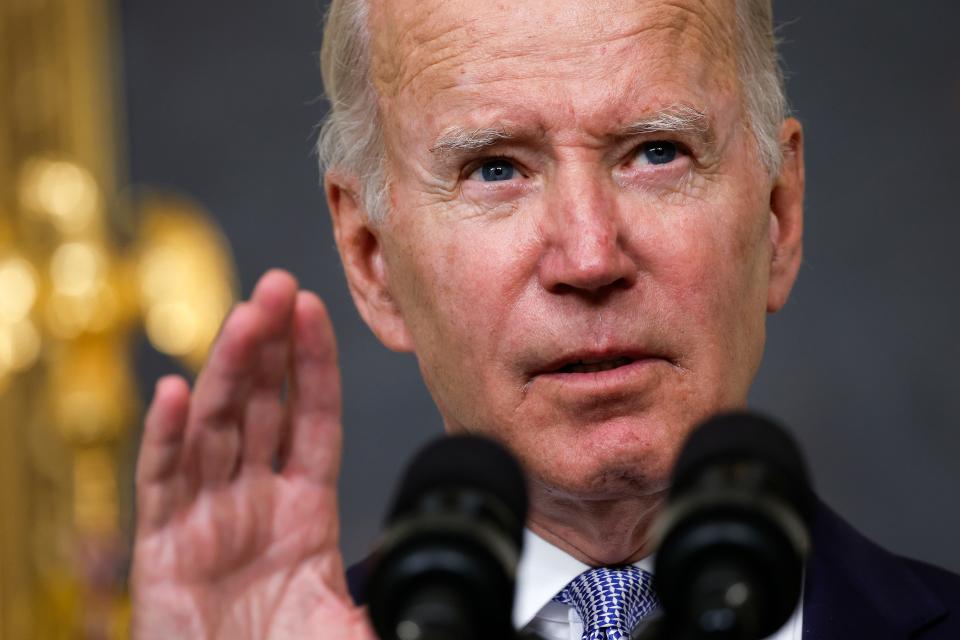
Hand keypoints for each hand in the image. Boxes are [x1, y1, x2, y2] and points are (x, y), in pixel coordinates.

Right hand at [131, 270, 375, 639]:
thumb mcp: (352, 625)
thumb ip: (391, 587)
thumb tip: (452, 576)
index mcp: (302, 512)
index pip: (309, 419)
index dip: (312, 365)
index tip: (315, 312)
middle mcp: (252, 503)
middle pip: (259, 406)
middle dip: (269, 345)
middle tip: (278, 284)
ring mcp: (206, 520)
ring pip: (215, 427)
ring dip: (228, 369)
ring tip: (247, 316)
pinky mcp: (163, 550)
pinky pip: (162, 484)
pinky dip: (165, 438)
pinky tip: (174, 392)